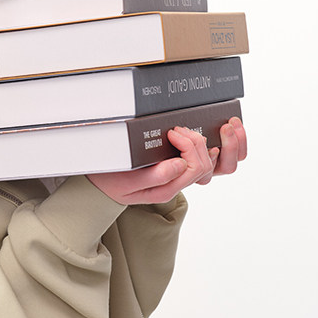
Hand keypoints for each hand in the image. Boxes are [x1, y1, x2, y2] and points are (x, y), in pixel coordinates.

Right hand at [86, 116, 246, 205]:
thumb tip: (179, 164)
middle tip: (180, 129)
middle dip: (199, 141)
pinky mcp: (177, 167)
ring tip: (204, 129)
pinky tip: (210, 136)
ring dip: (216, 145)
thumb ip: (155, 176)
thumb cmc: (112, 182)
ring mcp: (179, 176)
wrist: (101, 187)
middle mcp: (178, 184)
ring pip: (213, 166)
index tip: (173, 132)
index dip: (189, 146)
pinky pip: (205, 161)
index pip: (195, 167)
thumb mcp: (128, 182)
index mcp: (168, 188)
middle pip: (207, 165)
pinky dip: (213, 148)